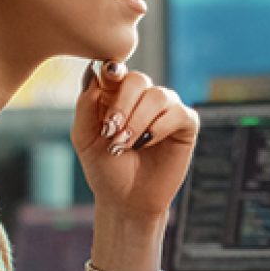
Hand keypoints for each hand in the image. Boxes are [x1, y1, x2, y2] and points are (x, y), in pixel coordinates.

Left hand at [72, 60, 198, 218]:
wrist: (125, 200)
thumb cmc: (105, 168)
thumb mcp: (84, 137)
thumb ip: (85, 106)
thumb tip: (96, 75)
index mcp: (116, 94)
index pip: (115, 70)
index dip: (111, 72)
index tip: (106, 78)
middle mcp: (142, 97)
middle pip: (138, 79)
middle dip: (123, 105)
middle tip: (111, 131)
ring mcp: (165, 109)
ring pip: (158, 96)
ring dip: (138, 121)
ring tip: (124, 145)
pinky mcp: (185, 124)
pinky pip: (177, 113)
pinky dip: (159, 128)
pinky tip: (146, 144)